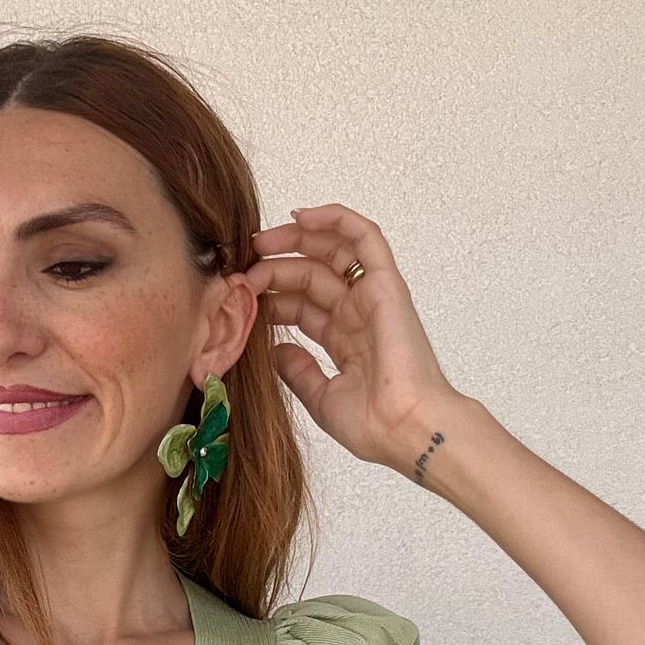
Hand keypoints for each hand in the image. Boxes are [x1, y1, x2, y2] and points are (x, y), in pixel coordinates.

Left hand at [246, 203, 464, 477]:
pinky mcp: (386, 284)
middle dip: (275, 267)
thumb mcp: (321, 398)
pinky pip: (365, 237)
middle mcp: (359, 315)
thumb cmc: (373, 425)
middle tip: (244, 267)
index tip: (240, 298)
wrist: (404, 428)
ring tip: (262, 241)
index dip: (271, 297)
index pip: (302, 306)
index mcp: (346, 342)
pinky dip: (336, 219)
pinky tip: (301, 216)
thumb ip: (299, 372)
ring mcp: (373, 298)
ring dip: (297, 240)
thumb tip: (276, 351)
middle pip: (312, 275)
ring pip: (333, 251)